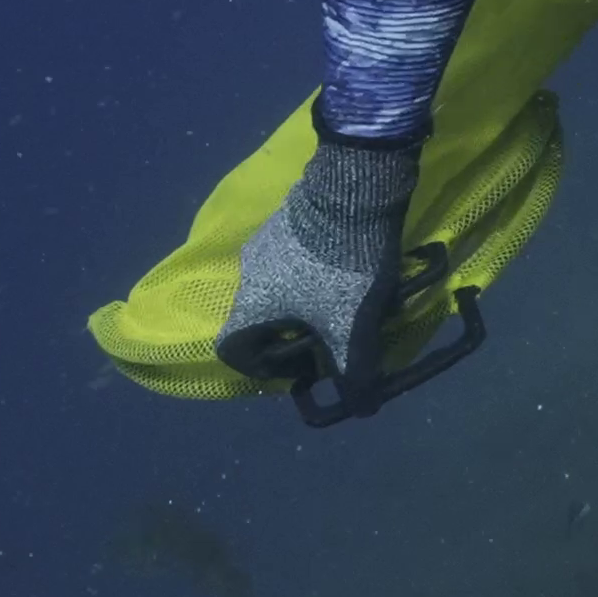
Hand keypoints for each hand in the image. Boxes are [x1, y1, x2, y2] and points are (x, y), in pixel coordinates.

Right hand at [214, 133, 420, 404]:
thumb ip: (353, 369)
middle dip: (294, 335)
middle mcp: (246, 274)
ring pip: (279, 286)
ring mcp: (265, 241)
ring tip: (348, 302)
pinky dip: (316, 272)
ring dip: (308, 302)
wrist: (353, 188)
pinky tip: (352, 268)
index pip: (234, 351)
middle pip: (260, 320)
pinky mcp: (288, 216)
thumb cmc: (343, 266)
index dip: (264, 368)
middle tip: (332, 337)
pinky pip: (295, 257)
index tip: (301, 366)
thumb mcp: (352, 325)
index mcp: (250, 305)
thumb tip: (363, 408)